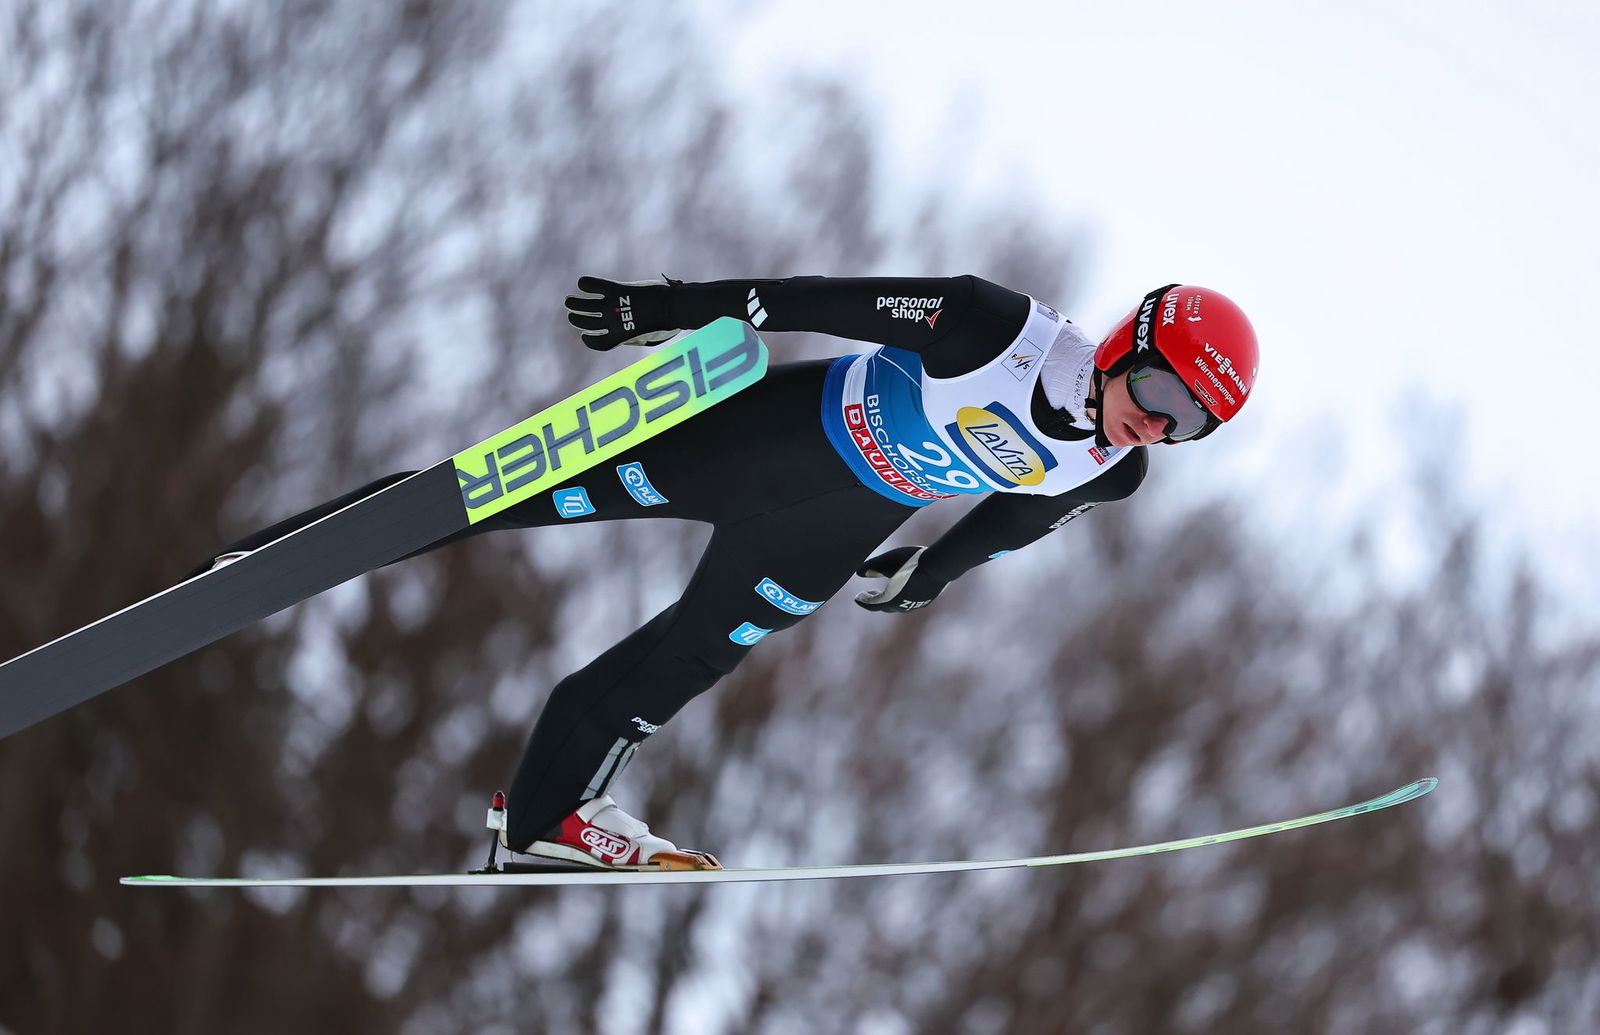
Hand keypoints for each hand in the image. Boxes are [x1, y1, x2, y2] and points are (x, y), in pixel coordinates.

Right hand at [565, 276, 680, 350]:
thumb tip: (627, 337)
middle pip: (586, 322)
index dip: (589, 340)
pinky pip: (594, 285)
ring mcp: (614, 305)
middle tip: (572, 313)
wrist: (675, 307)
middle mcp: (614, 322)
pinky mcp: (618, 289)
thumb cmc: (667, 322)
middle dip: (576, 319)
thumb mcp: (650, 337)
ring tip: (569, 301)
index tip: (585, 335)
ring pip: (584, 305)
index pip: (598, 344)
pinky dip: (585, 283)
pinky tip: (583, 283)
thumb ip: (634, 338)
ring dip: (574, 303)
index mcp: (622, 337)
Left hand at [854, 546, 947, 612]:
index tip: (857, 598)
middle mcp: (904, 605)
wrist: (939, 564)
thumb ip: (870, 567)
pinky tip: (908, 588)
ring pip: (901, 605)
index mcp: (891, 599)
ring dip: (891, 599)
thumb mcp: (886, 561)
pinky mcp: (929, 598)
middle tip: (869, 593)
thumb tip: (858, 572)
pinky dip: (904, 596)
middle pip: (886, 606)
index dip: (863, 601)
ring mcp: (918, 603)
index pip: (873, 604)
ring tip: (888, 590)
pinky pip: (912, 601)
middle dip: (876, 600)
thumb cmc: (910, 562)